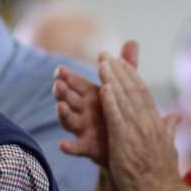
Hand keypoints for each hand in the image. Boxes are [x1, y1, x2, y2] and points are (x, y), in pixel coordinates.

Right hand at [53, 41, 139, 164]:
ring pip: (69, 120)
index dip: (67, 77)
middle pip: (69, 99)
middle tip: (57, 84)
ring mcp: (84, 129)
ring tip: (60, 108)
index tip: (59, 69)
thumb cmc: (121, 115)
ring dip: (63, 114)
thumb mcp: (125, 89)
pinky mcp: (88, 147)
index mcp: (92, 97)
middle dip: (62, 92)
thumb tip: (132, 41)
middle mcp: (84, 111)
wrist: (128, 148)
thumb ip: (127, 67)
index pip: (76, 84)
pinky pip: (77, 147)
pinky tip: (62, 145)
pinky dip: (69, 147)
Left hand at [97, 51, 185, 190]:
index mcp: (155, 123)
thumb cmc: (159, 173)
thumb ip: (168, 129)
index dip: (130, 75)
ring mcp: (137, 132)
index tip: (119, 60)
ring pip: (124, 100)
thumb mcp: (165, 146)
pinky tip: (103, 89)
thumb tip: (177, 116)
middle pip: (132, 91)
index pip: (142, 93)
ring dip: (112, 80)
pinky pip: (117, 118)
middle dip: (118, 71)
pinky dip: (111, 102)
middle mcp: (148, 124)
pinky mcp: (125, 143)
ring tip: (102, 64)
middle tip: (104, 54)